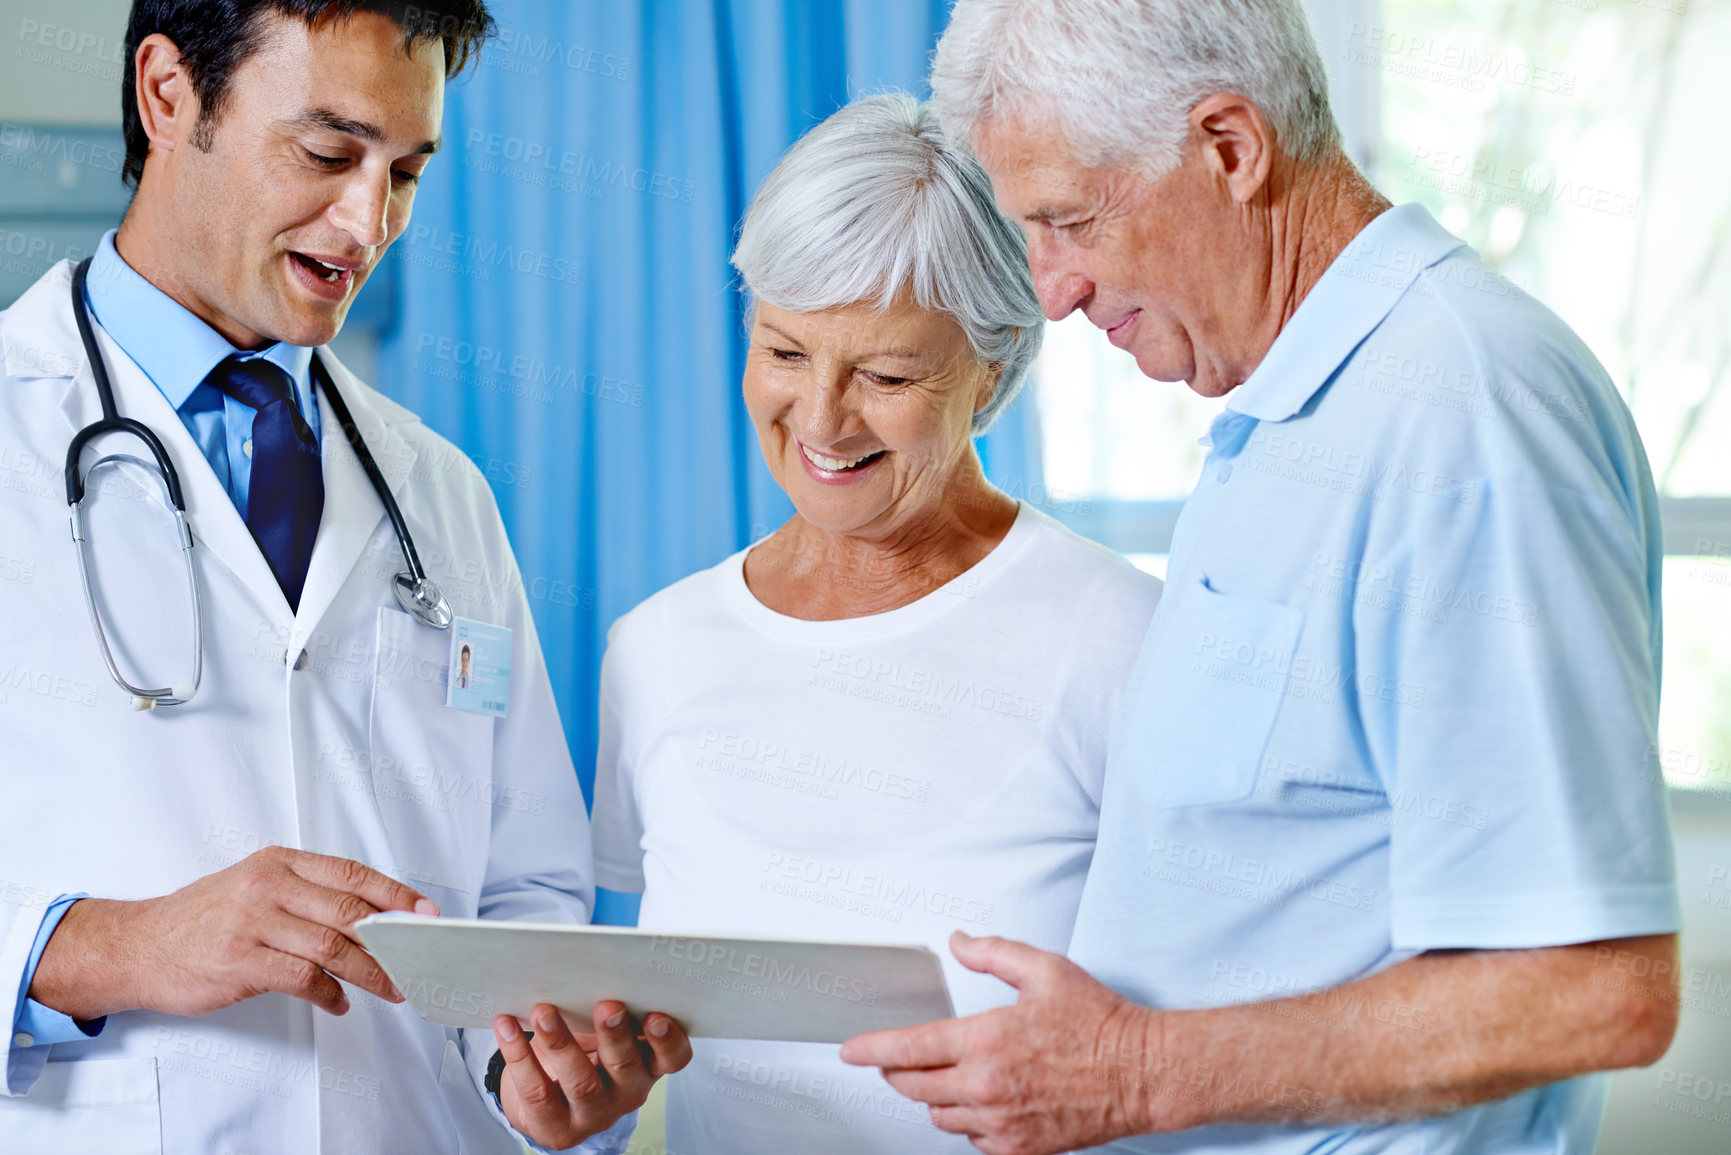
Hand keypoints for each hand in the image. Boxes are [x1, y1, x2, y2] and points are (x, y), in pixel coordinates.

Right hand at [28, 846, 436, 1021]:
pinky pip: (303, 979)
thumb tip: (372, 914)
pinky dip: (329, 994)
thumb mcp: (255, 884)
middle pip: (349, 911)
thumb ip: (307, 893)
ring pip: (333, 947)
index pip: (352, 873)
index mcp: (279, 862)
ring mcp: (252, 923)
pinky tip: (338, 1004)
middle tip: (416, 958)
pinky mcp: (240, 962)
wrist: (138, 945)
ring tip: (390, 987)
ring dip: (370, 972)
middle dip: (392, 938)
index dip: (395, 893)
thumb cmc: (203, 917)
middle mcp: (268, 886)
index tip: (426, 912)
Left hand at [494, 1001, 691, 1149]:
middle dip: (615, 1035)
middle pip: (626, 1066)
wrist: (546, 1102)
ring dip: (561, 1042)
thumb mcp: (600, 1032)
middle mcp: (626, 1093)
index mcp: (647, 1064)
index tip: (656, 1015)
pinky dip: (519, 1055)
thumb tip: (585, 967)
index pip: (673, 1058)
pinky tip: (506, 1027)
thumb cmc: (582, 1053)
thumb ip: (605, 1008)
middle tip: (607, 1005)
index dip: (668, 1039)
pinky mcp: (555, 1127)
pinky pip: (536, 1091)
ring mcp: (592, 1114)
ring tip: (543, 1011)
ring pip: (580, 1082)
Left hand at [839, 931, 1163, 1154]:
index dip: (871, 1050)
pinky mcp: (1020, 1148)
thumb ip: (992, 953)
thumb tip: (959, 943)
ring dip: (932, 1096)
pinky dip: (966, 1122)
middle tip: (896, 1059)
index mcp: (987, 1042)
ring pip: (939, 1117)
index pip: (908, 1049)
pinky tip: (981, 1101)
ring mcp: (1002, 1123)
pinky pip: (971, 1140)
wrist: (1142, 1073)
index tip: (851, 1050)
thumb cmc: (1100, 1024)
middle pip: (913, 1087)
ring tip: (947, 1076)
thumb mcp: (1044, 970)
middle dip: (896, 1072)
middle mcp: (987, 1087)